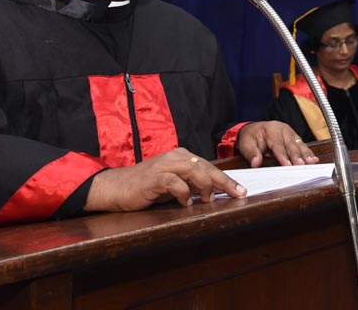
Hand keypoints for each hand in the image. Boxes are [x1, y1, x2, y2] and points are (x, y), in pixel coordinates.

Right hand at [84, 147, 244, 211]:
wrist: (116, 187)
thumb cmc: (145, 187)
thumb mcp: (172, 184)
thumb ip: (190, 184)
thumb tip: (212, 193)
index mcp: (182, 156)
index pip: (209, 166)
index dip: (226, 178)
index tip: (240, 191)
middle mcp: (175, 156)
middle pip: (206, 166)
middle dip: (224, 181)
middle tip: (237, 194)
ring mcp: (164, 165)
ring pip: (194, 169)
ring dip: (204, 185)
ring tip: (208, 200)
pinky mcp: (154, 177)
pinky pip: (174, 182)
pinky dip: (183, 192)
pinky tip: (185, 202)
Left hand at [236, 121, 319, 166]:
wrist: (254, 130)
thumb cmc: (251, 137)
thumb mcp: (246, 144)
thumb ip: (251, 153)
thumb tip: (255, 163)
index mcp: (271, 129)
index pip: (277, 144)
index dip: (283, 155)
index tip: (287, 165)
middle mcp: (283, 129)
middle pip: (291, 144)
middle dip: (297, 156)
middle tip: (301, 165)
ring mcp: (290, 133)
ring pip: (299, 144)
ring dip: (305, 154)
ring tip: (311, 162)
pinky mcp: (294, 138)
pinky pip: (302, 145)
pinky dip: (308, 153)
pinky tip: (313, 159)